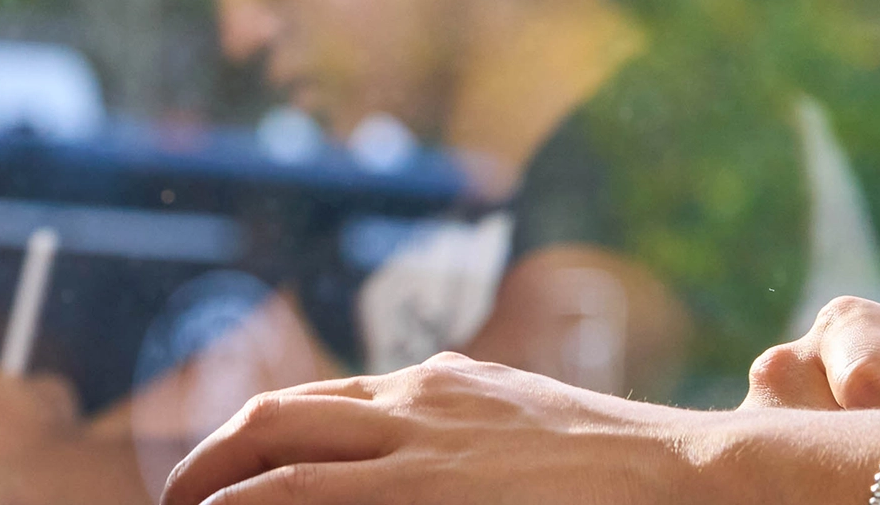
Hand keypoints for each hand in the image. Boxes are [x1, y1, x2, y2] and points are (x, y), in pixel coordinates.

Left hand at [158, 352, 695, 504]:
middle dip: (214, 454)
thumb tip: (461, 485)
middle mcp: (421, 398)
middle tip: (187, 499)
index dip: (270, 436)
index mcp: (451, 386)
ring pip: (270, 443)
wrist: (692, 477)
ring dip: (211, 481)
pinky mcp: (419, 486)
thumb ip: (482, 459)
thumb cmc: (634, 481)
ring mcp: (417, 440)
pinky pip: (295, 491)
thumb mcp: (540, 448)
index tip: (242, 473)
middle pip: (280, 411)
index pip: (332, 399)